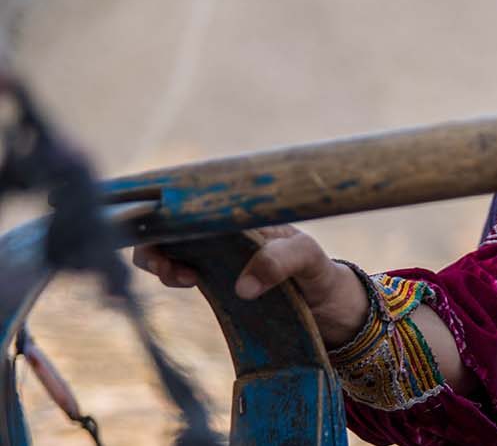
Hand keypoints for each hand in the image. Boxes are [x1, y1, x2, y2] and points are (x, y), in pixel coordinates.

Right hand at [132, 225, 367, 345]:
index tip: (160, 224)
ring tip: (182, 277)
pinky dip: (170, 276)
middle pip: (170, 223)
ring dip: (158, 259)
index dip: (167, 207)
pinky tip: (187, 282)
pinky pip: (179, 274)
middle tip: (166, 264)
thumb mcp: (309, 258)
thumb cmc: (319, 271)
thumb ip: (281, 262)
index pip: (196, 200)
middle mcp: (223, 231)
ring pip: (167, 248)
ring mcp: (215, 255)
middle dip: (154, 238)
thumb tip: (242, 286)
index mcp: (242, 216)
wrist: (330, 308)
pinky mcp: (213, 281)